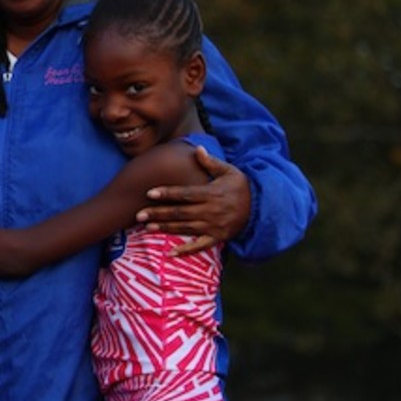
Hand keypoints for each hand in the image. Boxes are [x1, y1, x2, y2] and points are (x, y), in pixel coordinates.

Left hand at [136, 146, 250, 255]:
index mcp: (212, 193)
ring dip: (166, 228)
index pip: (185, 193)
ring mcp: (214, 226)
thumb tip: (197, 148)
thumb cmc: (240, 187)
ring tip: (146, 227)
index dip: (167, 193)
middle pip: (181, 212)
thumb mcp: (229, 171)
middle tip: (139, 215)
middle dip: (159, 213)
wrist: (261, 208)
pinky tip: (170, 253)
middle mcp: (211, 211)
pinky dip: (185, 250)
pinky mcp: (218, 238)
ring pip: (186, 228)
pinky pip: (200, 246)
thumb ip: (211, 162)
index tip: (149, 193)